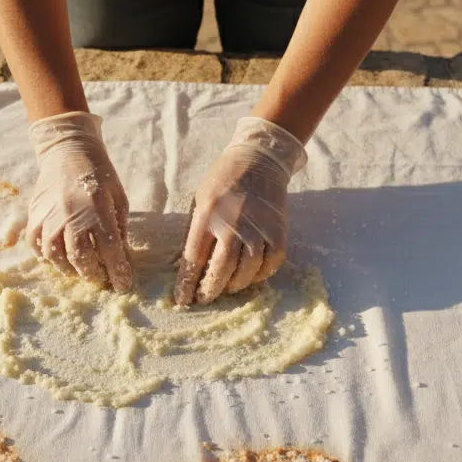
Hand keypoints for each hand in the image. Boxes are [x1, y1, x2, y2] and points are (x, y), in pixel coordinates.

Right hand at [26, 111, 132, 290]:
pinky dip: (45, 255)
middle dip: (92, 273)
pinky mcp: (34, 213)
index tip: (123, 285)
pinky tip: (57, 257)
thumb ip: (119, 227)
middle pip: (80, 257)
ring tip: (79, 270)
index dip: (117, 271)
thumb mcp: (118, 198)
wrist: (68, 150)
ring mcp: (49, 215)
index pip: (109, 249)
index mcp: (97, 209)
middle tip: (100, 278)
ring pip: (55, 254)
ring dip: (69, 268)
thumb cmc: (99, 174)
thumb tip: (119, 256)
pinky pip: (35, 243)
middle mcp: (71, 214)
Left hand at [174, 118, 306, 305]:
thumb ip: (195, 234)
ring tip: (227, 287)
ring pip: (248, 269)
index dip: (188, 283)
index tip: (183, 300)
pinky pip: (272, 262)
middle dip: (211, 289)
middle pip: (222, 268)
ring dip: (236, 284)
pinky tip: (251, 275)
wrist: (259, 160)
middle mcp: (233, 222)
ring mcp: (258, 226)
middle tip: (205, 298)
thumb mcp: (199, 202)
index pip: (194, 258)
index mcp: (207, 214)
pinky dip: (261, 274)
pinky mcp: (278, 229)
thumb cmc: (222, 183)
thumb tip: (186, 269)